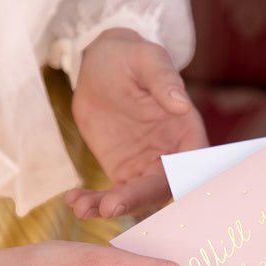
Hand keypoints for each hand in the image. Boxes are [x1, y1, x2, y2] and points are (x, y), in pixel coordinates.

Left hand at [66, 28, 207, 218]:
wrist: (101, 67)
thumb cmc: (131, 57)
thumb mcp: (147, 59)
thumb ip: (164, 81)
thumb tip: (181, 105)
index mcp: (187, 133)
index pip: (191, 164)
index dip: (178, 180)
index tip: (158, 190)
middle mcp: (171, 156)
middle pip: (160, 188)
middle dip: (135, 201)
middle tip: (108, 207)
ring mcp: (146, 168)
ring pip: (134, 198)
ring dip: (109, 207)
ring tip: (82, 207)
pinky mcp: (122, 172)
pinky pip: (111, 195)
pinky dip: (94, 201)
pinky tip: (74, 200)